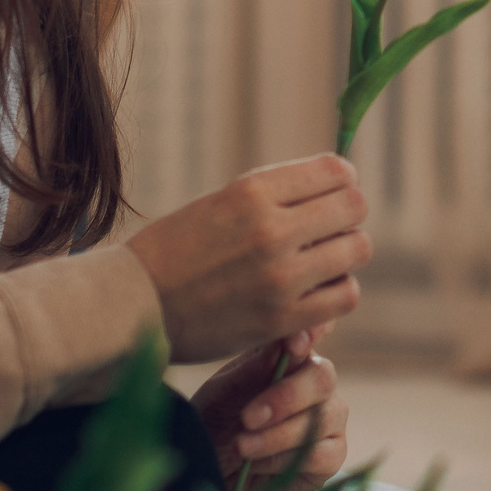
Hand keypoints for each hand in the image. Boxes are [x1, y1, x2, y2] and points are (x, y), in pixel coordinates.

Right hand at [125, 155, 368, 361]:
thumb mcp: (221, 202)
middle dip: (346, 217)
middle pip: (355, 207)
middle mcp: (270, 229)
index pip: (336, 171)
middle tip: (325, 232)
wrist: (133, 304)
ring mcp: (280, 276)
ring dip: (344, 255)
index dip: (342, 182)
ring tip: (320, 262)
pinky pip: (345, 296)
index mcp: (251, 191)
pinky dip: (338, 292)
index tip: (330, 196)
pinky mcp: (282, 319)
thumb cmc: (175, 249)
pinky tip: (316, 292)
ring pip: (357, 249)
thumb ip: (276, 195)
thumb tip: (340, 186)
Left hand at [190, 327, 348, 490]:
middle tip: (248, 417)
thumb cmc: (215, 421)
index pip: (316, 332)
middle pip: (323, 377)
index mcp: (293, 355)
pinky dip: (287, 459)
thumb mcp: (226, 390)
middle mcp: (317, 383)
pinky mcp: (332, 455)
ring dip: (278, 435)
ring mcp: (330, 418)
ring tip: (242, 446)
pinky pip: (324, 455)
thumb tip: (289, 336)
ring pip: (323, 418)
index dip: (313, 333)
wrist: (209, 469)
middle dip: (286, 397)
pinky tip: (257, 465)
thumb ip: (258, 365)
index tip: (294, 344)